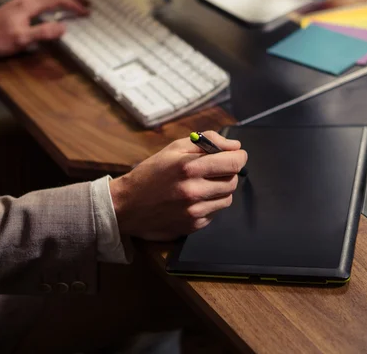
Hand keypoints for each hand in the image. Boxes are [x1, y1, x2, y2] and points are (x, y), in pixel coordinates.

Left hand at [0, 0, 88, 56]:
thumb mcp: (22, 39)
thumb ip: (43, 33)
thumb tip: (64, 28)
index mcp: (29, 5)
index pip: (56, 0)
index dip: (73, 5)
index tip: (86, 12)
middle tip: (86, 2)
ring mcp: (20, 0)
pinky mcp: (17, 4)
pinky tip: (52, 0)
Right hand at [110, 131, 247, 240]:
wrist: (127, 206)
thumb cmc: (150, 174)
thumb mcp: (174, 149)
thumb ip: (207, 142)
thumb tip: (235, 146)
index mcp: (189, 167)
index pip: (233, 163)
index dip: (239, 157)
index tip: (236, 156)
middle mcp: (194, 191)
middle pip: (233, 181)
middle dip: (228, 173)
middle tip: (213, 170)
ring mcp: (194, 211)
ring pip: (227, 198)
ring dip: (220, 190)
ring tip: (201, 185)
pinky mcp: (193, 226)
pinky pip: (215, 213)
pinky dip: (210, 205)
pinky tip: (193, 200)